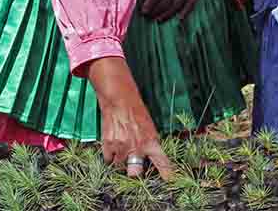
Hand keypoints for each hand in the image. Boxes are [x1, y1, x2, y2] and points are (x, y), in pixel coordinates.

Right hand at [86, 57, 173, 178]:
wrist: (119, 99)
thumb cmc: (135, 109)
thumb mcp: (149, 125)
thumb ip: (149, 142)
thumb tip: (148, 155)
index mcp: (151, 141)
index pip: (162, 161)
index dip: (166, 172)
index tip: (170, 179)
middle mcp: (137, 147)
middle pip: (135, 173)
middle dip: (134, 172)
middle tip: (133, 165)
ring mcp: (122, 147)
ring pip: (119, 166)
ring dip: (120, 160)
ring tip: (120, 147)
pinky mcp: (108, 145)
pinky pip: (108, 160)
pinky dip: (109, 155)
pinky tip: (112, 144)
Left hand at [141, 0, 203, 21]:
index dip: (149, 6)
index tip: (144, 12)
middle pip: (165, 4)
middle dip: (156, 12)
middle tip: (150, 17)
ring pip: (176, 6)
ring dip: (167, 15)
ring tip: (160, 20)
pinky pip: (191, 3)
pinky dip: (186, 12)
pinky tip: (179, 18)